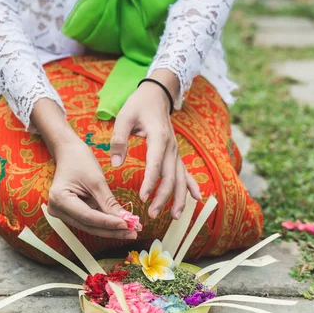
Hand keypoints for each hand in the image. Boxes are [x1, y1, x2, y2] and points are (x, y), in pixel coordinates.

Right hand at [48, 142, 138, 238]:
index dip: (109, 223)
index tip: (127, 225)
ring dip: (111, 229)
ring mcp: (63, 212)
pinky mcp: (71, 213)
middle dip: (113, 230)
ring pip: (90, 226)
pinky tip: (122, 224)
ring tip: (131, 230)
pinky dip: (106, 222)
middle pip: (89, 225)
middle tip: (133, 232)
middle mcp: (57, 209)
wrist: (68, 152)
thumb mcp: (96, 180)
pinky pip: (90, 221)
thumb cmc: (79, 160)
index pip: (88, 217)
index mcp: (60, 199)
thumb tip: (124, 219)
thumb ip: (108, 202)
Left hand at [110, 69, 201, 219]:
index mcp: (158, 137)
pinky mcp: (176, 155)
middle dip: (163, 197)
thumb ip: (119, 139)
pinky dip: (191, 186)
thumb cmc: (139, 105)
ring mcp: (176, 152)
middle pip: (171, 176)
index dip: (151, 181)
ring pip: (181, 178)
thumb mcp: (124, 117)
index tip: (143, 197)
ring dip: (179, 198)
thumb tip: (116, 163)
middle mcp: (171, 147)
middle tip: (152, 214)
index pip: (155, 163)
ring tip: (174, 217)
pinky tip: (197, 199)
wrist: (157, 94)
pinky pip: (186, 173)